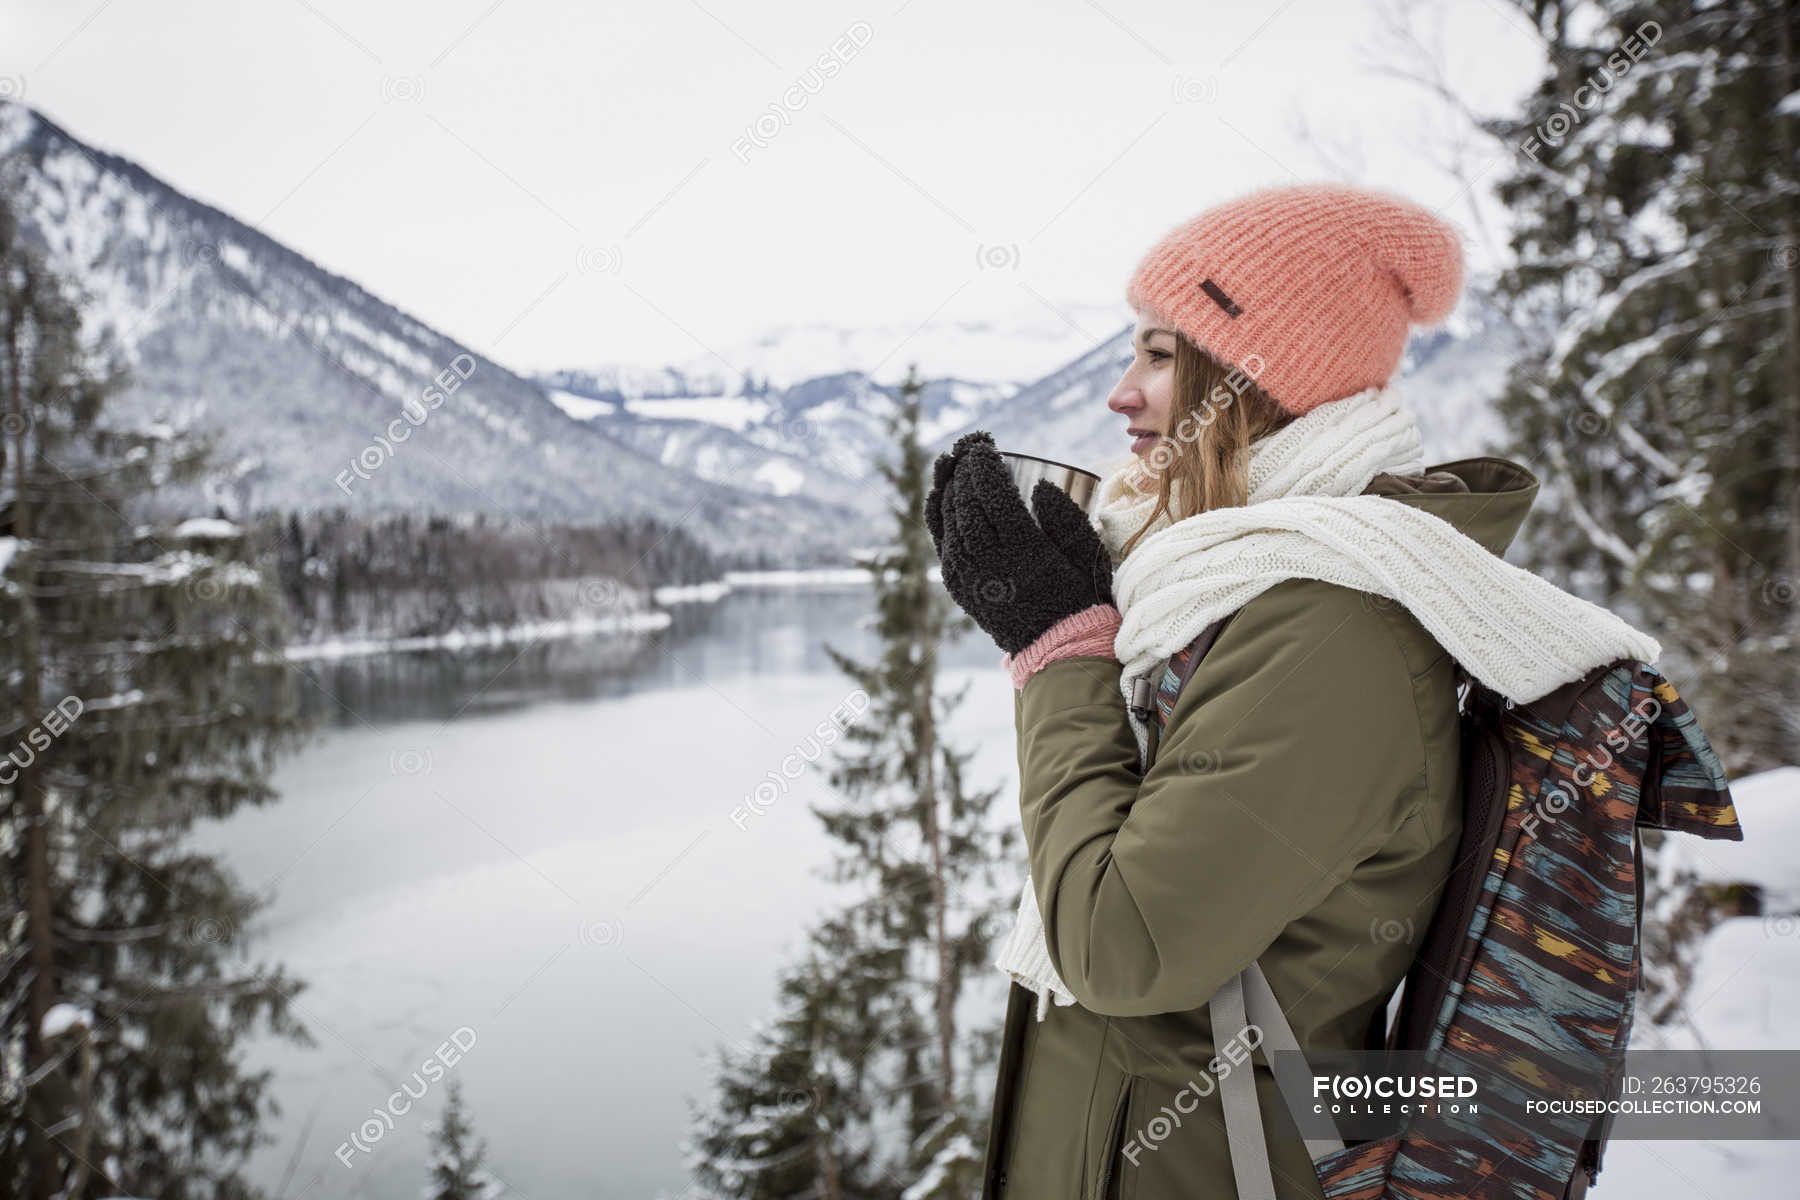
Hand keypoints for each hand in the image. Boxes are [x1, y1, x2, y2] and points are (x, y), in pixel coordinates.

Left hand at [924, 431, 1114, 654]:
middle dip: (965, 470)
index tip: (986, 446)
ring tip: (954, 463)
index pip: (993, 495)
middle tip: (969, 449)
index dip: (984, 466)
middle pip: (967, 503)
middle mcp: (990, 561)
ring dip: (949, 487)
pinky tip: (937, 493)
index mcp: (1025, 549)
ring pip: (950, 520)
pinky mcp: (958, 584)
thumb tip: (1040, 486)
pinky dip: (936, 514)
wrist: (1055, 645)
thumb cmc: (1077, 594)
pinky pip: (941, 542)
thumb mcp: (1084, 554)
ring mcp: (969, 574)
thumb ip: (1065, 518)